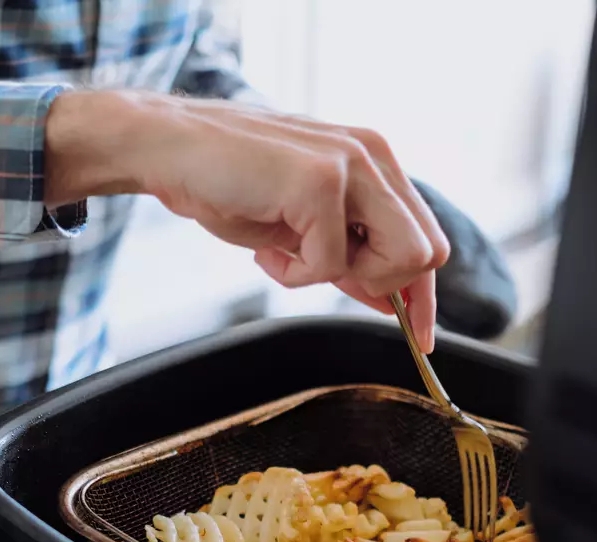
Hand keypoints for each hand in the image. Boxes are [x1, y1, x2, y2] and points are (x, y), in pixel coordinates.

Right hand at [45, 90, 449, 350]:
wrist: (170, 150)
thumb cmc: (228, 185)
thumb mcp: (302, 226)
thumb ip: (350, 255)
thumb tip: (392, 301)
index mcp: (374, 160)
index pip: (426, 236)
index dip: (424, 295)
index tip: (420, 337)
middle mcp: (373, 155)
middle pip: (427, 253)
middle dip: (381, 285)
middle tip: (323, 273)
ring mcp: (351, 164)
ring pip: (399, 259)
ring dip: (342, 276)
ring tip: (291, 255)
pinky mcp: (320, 182)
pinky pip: (331, 264)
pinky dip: (294, 273)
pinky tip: (265, 248)